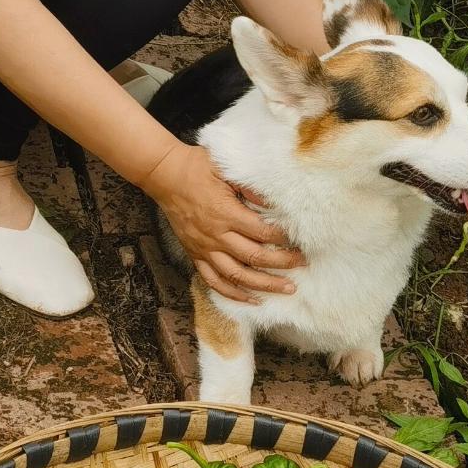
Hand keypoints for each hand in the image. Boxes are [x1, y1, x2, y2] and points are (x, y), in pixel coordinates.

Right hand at [141, 144, 304, 302]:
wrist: (164, 175)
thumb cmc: (197, 167)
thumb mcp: (226, 167)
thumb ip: (251, 187)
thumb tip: (276, 202)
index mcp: (226, 213)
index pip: (263, 232)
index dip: (284, 238)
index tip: (300, 239)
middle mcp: (216, 235)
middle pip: (255, 257)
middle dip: (282, 264)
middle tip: (303, 265)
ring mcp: (204, 248)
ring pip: (237, 276)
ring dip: (263, 285)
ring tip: (286, 289)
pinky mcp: (195, 254)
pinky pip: (214, 281)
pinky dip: (233, 293)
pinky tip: (251, 300)